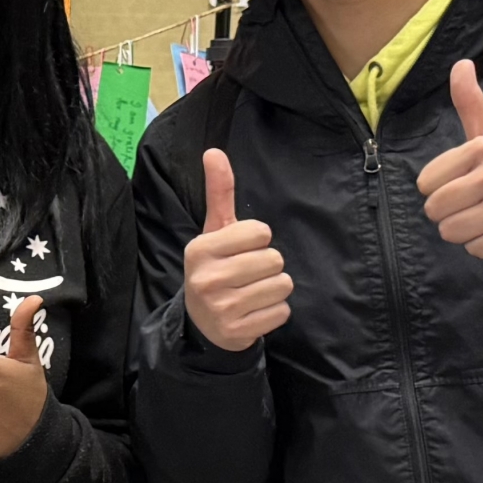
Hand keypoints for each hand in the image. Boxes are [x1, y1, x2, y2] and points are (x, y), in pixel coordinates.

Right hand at [182, 149, 292, 350]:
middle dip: (267, 265)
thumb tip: (214, 151)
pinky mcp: (238, 331)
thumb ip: (219, 192)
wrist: (202, 323)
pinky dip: (274, 312)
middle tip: (246, 274)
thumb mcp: (214, 231)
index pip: (260, 232)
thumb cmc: (215, 267)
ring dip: (273, 289)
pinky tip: (253, 311)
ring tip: (251, 292)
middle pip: (275, 259)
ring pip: (282, 285)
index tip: (239, 250)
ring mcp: (222, 308)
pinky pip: (282, 312)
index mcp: (200, 249)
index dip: (257, 240)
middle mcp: (207, 278)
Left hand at [417, 60, 482, 258]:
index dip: (440, 188)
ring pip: (451, 231)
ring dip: (465, 231)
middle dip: (450, 213)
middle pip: (434, 209)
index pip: (425, 182)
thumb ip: (471, 104)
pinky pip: (475, 249)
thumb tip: (460, 64)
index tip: (465, 183)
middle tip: (476, 205)